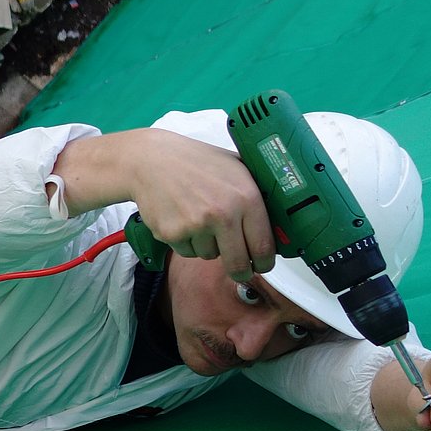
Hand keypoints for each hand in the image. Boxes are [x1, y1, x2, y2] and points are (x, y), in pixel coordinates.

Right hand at [122, 129, 275, 282]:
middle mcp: (223, 213)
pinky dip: (186, 242)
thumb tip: (278, 224)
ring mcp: (196, 225)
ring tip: (198, 219)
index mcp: (245, 197)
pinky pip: (187, 252)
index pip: (263, 246)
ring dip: (208, 246)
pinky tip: (181, 219)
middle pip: (238, 263)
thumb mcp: (236, 167)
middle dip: (240, 271)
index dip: (264, 262)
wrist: (152, 159)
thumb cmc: (196, 161)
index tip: (262, 266)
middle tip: (239, 269)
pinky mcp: (172, 233)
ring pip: (210, 256)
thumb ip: (256, 194)